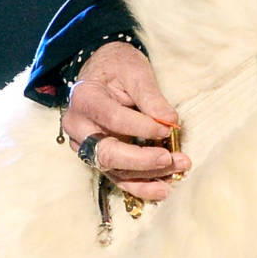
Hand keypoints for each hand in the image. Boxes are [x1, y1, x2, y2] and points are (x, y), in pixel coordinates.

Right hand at [59, 42, 189, 202]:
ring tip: (178, 169)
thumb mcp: (135, 72)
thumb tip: (170, 120)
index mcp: (84, 99)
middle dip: (142, 160)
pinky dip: (140, 186)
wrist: (104, 73)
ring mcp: (86, 146)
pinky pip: (118, 178)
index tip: (167, 128)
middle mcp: (78, 127)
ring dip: (148, 174)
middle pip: (107, 152)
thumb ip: (150, 96)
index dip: (140, 127)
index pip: (112, 118)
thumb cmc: (119, 68)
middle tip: (170, 158)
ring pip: (114, 169)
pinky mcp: (99, 159)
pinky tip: (163, 189)